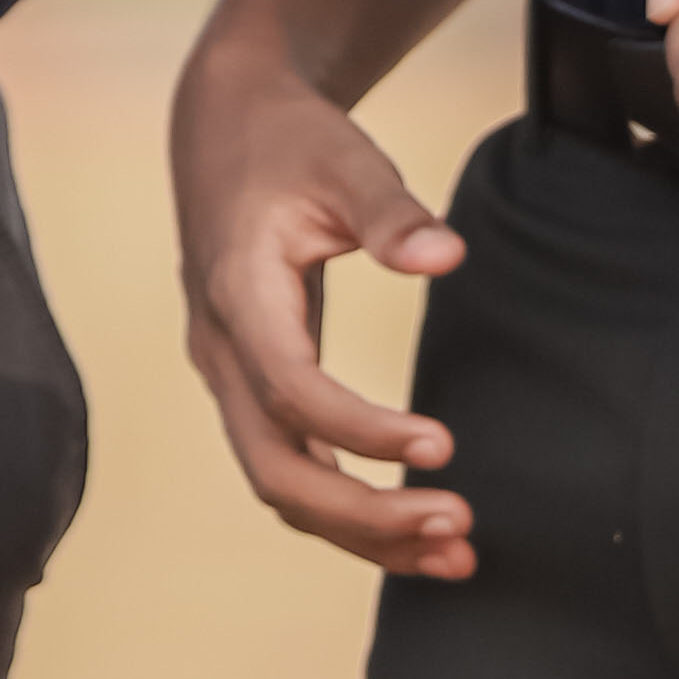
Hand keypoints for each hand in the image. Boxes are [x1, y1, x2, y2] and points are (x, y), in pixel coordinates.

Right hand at [168, 18, 476, 580]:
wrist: (225, 127)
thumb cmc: (286, 141)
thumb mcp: (343, 158)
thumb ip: (392, 212)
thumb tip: (448, 254)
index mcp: (238, 294)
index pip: (292, 390)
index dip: (362, 431)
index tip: (440, 448)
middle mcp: (222, 350)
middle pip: (276, 469)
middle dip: (363, 514)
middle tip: (456, 524)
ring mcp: (229, 374)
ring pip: (280, 483)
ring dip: (360, 530)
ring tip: (452, 551)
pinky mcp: (251, 384)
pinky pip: (291, 463)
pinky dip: (347, 504)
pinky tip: (412, 526)